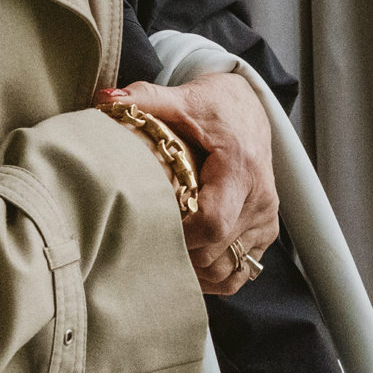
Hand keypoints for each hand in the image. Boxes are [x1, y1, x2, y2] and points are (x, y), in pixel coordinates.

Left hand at [112, 73, 278, 294]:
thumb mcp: (182, 98)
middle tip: (148, 242)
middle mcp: (260, 196)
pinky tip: (193, 263)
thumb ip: (145, 99)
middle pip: (216, 251)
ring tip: (167, 254)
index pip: (212, 223)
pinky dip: (218, 274)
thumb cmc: (216, 105)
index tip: (151, 227)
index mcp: (240, 166)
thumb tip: (105, 100)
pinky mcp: (267, 228)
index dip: (179, 236)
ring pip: (231, 267)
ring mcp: (266, 215)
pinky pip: (244, 269)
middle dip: (181, 254)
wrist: (249, 107)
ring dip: (198, 270)